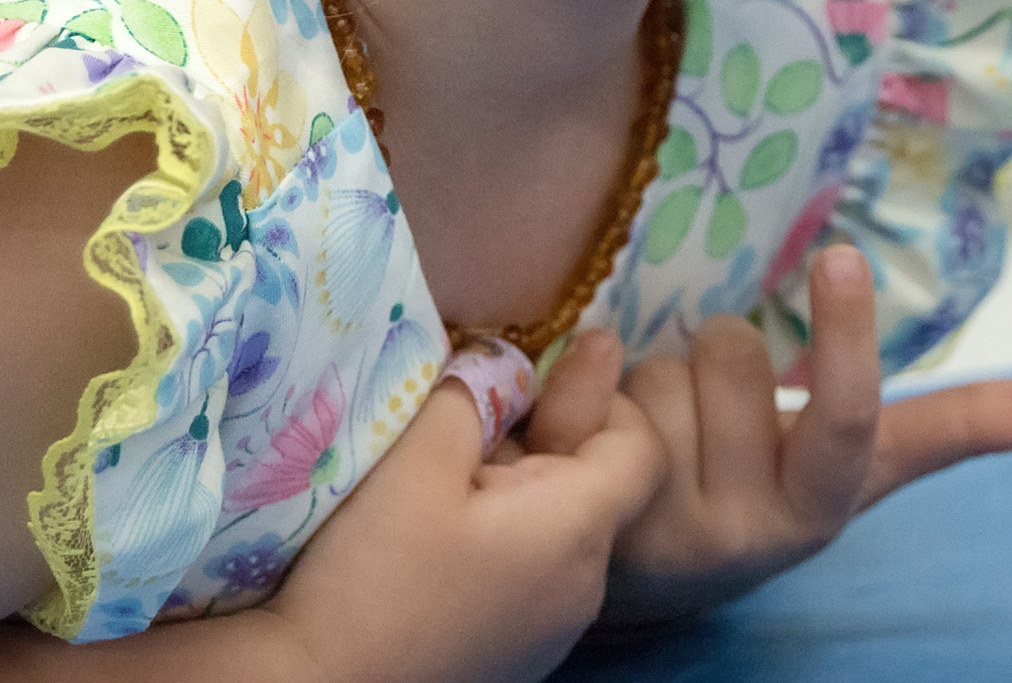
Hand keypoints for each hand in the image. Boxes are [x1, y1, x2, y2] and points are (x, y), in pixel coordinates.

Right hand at [266, 330, 665, 682]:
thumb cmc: (370, 580)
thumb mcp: (415, 462)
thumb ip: (473, 394)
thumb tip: (507, 358)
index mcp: (578, 530)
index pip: (642, 444)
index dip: (603, 397)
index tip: (539, 377)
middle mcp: (587, 586)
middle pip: (599, 485)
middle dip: (546, 437)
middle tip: (474, 418)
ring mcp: (554, 630)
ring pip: (562, 528)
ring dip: (519, 489)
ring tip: (444, 478)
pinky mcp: (518, 654)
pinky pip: (533, 573)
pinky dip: (503, 538)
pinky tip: (439, 536)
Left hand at [576, 244, 1011, 626]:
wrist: (635, 577)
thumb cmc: (758, 490)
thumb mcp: (852, 468)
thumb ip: (949, 429)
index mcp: (814, 506)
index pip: (844, 425)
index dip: (845, 341)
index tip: (841, 256)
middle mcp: (738, 530)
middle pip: (731, 353)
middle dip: (715, 354)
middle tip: (703, 404)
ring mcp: (651, 527)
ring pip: (658, 367)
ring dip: (649, 372)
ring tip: (648, 424)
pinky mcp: (574, 512)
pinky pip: (584, 392)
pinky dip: (583, 375)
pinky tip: (584, 406)